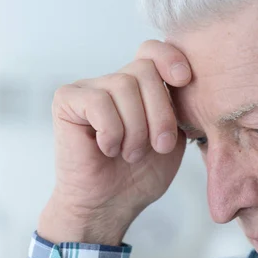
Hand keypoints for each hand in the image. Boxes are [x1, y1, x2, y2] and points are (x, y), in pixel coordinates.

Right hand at [38, 40, 191, 244]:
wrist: (109, 206)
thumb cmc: (139, 177)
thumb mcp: (172, 140)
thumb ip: (178, 109)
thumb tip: (190, 80)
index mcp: (140, 89)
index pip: (153, 51)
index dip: (170, 58)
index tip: (183, 80)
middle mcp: (113, 82)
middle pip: (144, 70)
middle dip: (159, 113)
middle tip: (158, 147)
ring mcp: (89, 89)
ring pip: (124, 85)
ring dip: (135, 129)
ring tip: (129, 154)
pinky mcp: (67, 100)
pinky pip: (99, 101)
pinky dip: (111, 131)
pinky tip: (106, 149)